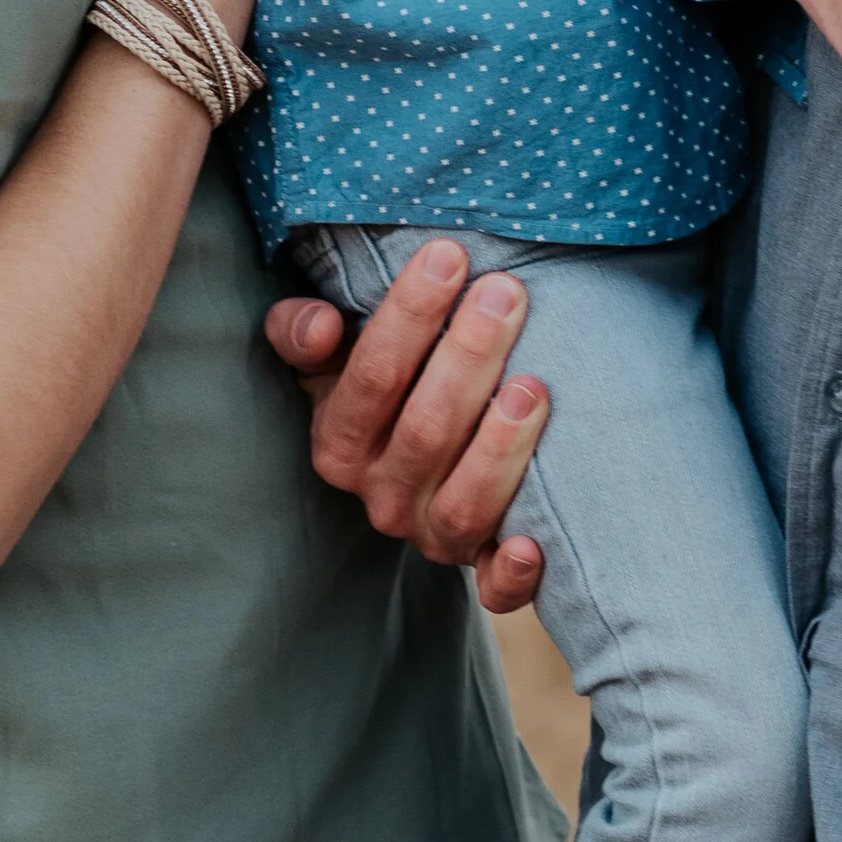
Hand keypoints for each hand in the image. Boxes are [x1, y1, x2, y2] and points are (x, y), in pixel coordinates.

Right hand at [263, 238, 550, 611]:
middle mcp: (381, 497)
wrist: (415, 461)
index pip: (371, 377)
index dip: (409, 316)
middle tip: (506, 293)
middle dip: (467, 357)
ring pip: (464, 504)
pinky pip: (494, 587)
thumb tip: (318, 326)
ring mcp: (431, 536)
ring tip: (534, 386)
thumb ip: (303, 332)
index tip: (450, 254)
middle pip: (425, 432)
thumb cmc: (381, 386)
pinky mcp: (480, 566)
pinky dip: (515, 574)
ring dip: (499, 447)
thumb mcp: (328, 358)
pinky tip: (538, 542)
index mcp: (339, 443)